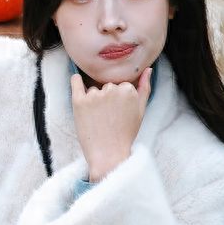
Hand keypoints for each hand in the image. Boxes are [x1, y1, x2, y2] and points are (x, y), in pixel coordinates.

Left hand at [70, 67, 150, 182]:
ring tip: (98, 120)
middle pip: (106, 87)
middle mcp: (111, 89)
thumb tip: (147, 70)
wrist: (108, 154)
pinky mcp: (79, 101)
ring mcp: (94, 95)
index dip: (118, 99)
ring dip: (93, 100)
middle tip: (109, 118)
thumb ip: (144, 88)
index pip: (120, 86)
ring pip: (93, 90)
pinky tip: (77, 80)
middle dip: (106, 99)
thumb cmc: (125, 134)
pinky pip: (75, 82)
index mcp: (128, 90)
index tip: (119, 112)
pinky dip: (76, 81)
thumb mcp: (141, 111)